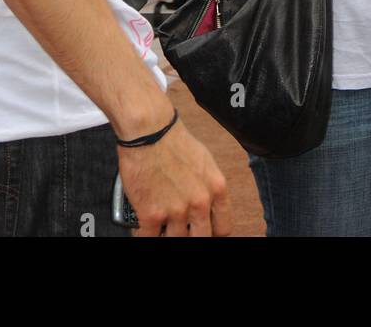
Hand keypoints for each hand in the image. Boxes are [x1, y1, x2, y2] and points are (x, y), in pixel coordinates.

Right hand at [118, 119, 232, 237]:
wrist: (149, 131)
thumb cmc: (174, 141)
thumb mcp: (205, 163)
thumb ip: (208, 187)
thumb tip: (206, 206)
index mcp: (216, 189)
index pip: (223, 228)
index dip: (212, 233)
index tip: (204, 231)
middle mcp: (200, 203)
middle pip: (201, 238)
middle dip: (191, 235)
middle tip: (182, 229)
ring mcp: (176, 211)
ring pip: (174, 240)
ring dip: (167, 234)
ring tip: (162, 224)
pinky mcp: (151, 215)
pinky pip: (149, 239)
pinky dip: (147, 235)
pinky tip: (147, 227)